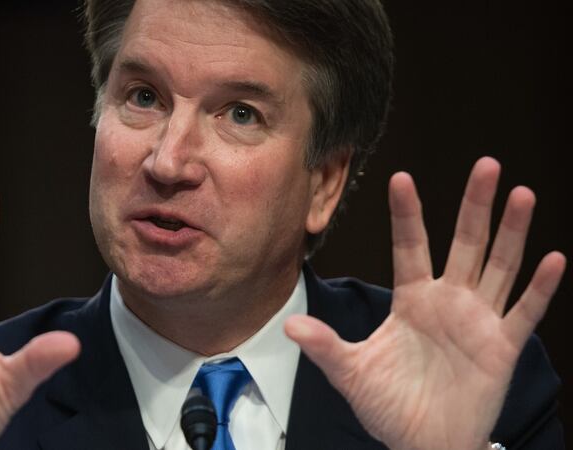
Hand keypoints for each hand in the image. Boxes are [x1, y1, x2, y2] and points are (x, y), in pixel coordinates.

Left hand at [285, 157, 565, 449]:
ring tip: (522, 194)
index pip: (410, 246)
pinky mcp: (502, 347)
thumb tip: (289, 324)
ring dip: (512, 232)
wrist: (423, 443)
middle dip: (475, 205)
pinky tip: (555, 258)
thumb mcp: (351, 373)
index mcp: (412, 300)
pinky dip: (540, 288)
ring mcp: (478, 321)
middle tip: (486, 164)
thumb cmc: (388, 405)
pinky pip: (524, 313)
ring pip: (499, 267)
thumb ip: (325, 345)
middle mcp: (448, 301)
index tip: (400, 178)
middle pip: (465, 244)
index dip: (407, 214)